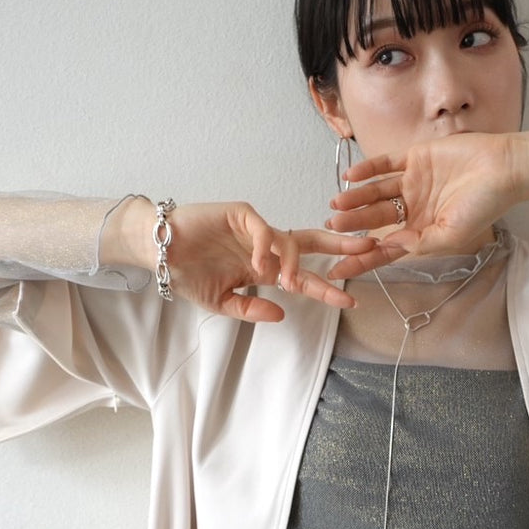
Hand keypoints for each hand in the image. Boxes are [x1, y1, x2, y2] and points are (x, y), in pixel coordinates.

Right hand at [120, 200, 376, 320]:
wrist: (158, 253)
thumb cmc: (188, 274)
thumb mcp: (222, 303)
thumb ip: (251, 309)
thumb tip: (282, 313)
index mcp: (266, 269)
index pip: (304, 278)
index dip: (327, 288)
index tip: (350, 301)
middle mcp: (266, 247)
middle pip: (313, 244)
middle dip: (341, 246)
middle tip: (369, 249)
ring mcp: (255, 229)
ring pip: (290, 240)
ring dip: (296, 262)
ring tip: (291, 282)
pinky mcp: (240, 214)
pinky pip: (263, 229)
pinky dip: (267, 245)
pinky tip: (262, 262)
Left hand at [323, 132, 520, 279]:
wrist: (503, 168)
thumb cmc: (485, 206)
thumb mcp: (451, 235)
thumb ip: (418, 243)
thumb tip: (387, 247)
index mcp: (422, 231)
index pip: (385, 248)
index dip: (361, 258)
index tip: (338, 269)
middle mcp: (414, 208)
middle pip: (376, 219)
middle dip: (354, 225)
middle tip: (334, 226)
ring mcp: (413, 182)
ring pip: (377, 192)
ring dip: (356, 199)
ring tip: (337, 204)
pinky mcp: (416, 158)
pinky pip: (386, 164)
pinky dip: (368, 169)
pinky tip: (352, 176)